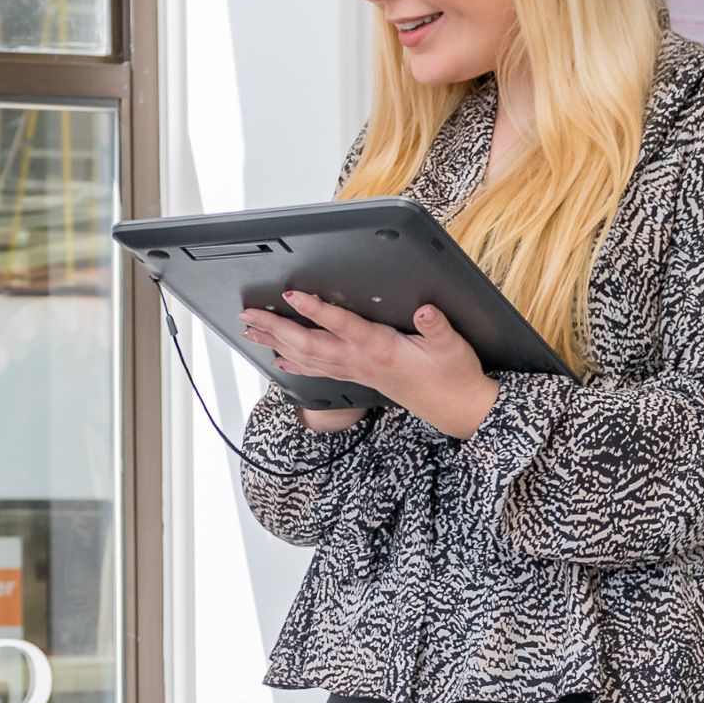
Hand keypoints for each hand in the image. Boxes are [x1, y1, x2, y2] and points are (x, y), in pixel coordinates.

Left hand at [242, 295, 497, 439]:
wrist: (455, 407)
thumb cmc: (452, 374)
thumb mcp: (452, 346)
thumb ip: (437, 326)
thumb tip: (425, 311)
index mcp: (380, 349)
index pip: (341, 326)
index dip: (316, 310)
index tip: (291, 296)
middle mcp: (360, 361)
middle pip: (309, 344)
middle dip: (276, 328)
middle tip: (249, 314)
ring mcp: (355, 371)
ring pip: (307, 357)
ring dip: (276, 343)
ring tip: (251, 331)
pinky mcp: (357, 377)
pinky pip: (317, 369)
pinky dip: (294, 362)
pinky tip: (278, 358)